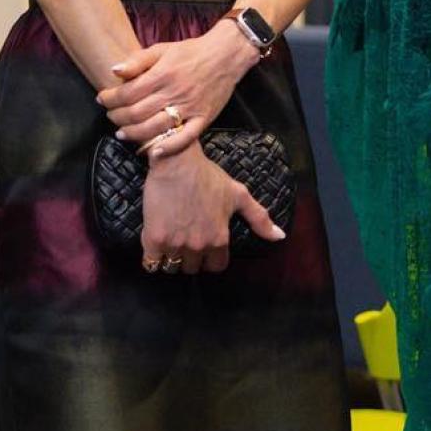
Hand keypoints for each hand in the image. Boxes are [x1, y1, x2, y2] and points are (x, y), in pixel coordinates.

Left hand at [98, 22, 255, 159]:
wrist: (225, 55)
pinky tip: (154, 152)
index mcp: (163, 74)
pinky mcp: (203, 118)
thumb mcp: (162, 49)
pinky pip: (185, 138)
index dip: (111, 99)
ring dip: (135, 134)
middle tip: (110, 117)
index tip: (102, 99)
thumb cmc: (191, 52)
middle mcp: (174, 92)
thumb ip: (138, 60)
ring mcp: (189, 107)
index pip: (128, 93)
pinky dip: (169, 147)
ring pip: (156, 128)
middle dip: (118, 117)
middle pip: (138, 112)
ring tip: (123, 134)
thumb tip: (114, 71)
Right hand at [140, 141, 286, 274]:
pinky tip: (155, 245)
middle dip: (190, 258)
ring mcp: (176, 244)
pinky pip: (151, 263)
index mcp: (220, 238)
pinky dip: (152, 258)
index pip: (216, 266)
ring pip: (172, 268)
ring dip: (170, 259)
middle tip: (185, 241)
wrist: (176, 162)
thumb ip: (260, 218)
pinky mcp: (154, 239)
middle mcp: (199, 245)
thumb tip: (280, 237)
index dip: (210, 258)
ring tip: (170, 242)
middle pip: (192, 268)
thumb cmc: (208, 176)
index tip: (203, 247)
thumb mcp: (239, 195)